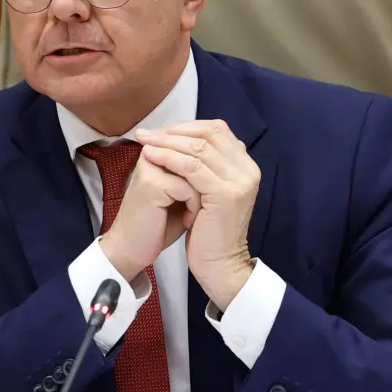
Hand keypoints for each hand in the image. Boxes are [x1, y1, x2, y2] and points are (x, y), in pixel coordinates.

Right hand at [98, 151, 200, 283]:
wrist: (133, 249)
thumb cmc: (161, 222)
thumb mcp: (184, 191)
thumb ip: (201, 169)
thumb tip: (234, 151)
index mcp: (159, 148)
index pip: (199, 140)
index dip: (212, 170)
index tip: (208, 193)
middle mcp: (153, 151)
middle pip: (199, 153)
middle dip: (209, 183)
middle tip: (207, 204)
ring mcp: (151, 166)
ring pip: (197, 171)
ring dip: (203, 197)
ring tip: (198, 213)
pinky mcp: (151, 184)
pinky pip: (189, 188)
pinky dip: (194, 207)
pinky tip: (188, 221)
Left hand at [136, 120, 259, 309]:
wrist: (219, 264)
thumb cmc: (208, 231)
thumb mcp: (209, 192)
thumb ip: (205, 167)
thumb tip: (180, 139)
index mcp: (245, 166)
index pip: (216, 130)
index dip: (185, 126)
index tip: (159, 131)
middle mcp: (248, 170)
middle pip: (208, 134)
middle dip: (174, 130)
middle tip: (147, 133)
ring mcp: (239, 181)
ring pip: (199, 148)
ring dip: (167, 142)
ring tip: (144, 142)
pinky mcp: (225, 194)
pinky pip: (192, 168)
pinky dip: (169, 158)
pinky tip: (151, 156)